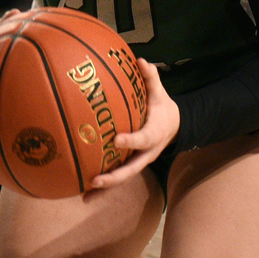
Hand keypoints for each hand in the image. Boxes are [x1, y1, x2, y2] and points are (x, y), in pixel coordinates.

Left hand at [89, 59, 176, 187]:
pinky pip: (117, 178)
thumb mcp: (160, 93)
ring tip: (86, 196)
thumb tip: (142, 61)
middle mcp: (147, 153)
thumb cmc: (161, 107)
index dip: (131, 140)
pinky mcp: (131, 165)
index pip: (143, 139)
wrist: (174, 126)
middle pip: (132, 169)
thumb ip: (151, 78)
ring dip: (106, 189)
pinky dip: (103, 189)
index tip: (116, 139)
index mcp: (155, 134)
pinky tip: (84, 195)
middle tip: (96, 180)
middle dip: (114, 176)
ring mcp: (139, 161)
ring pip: (123, 179)